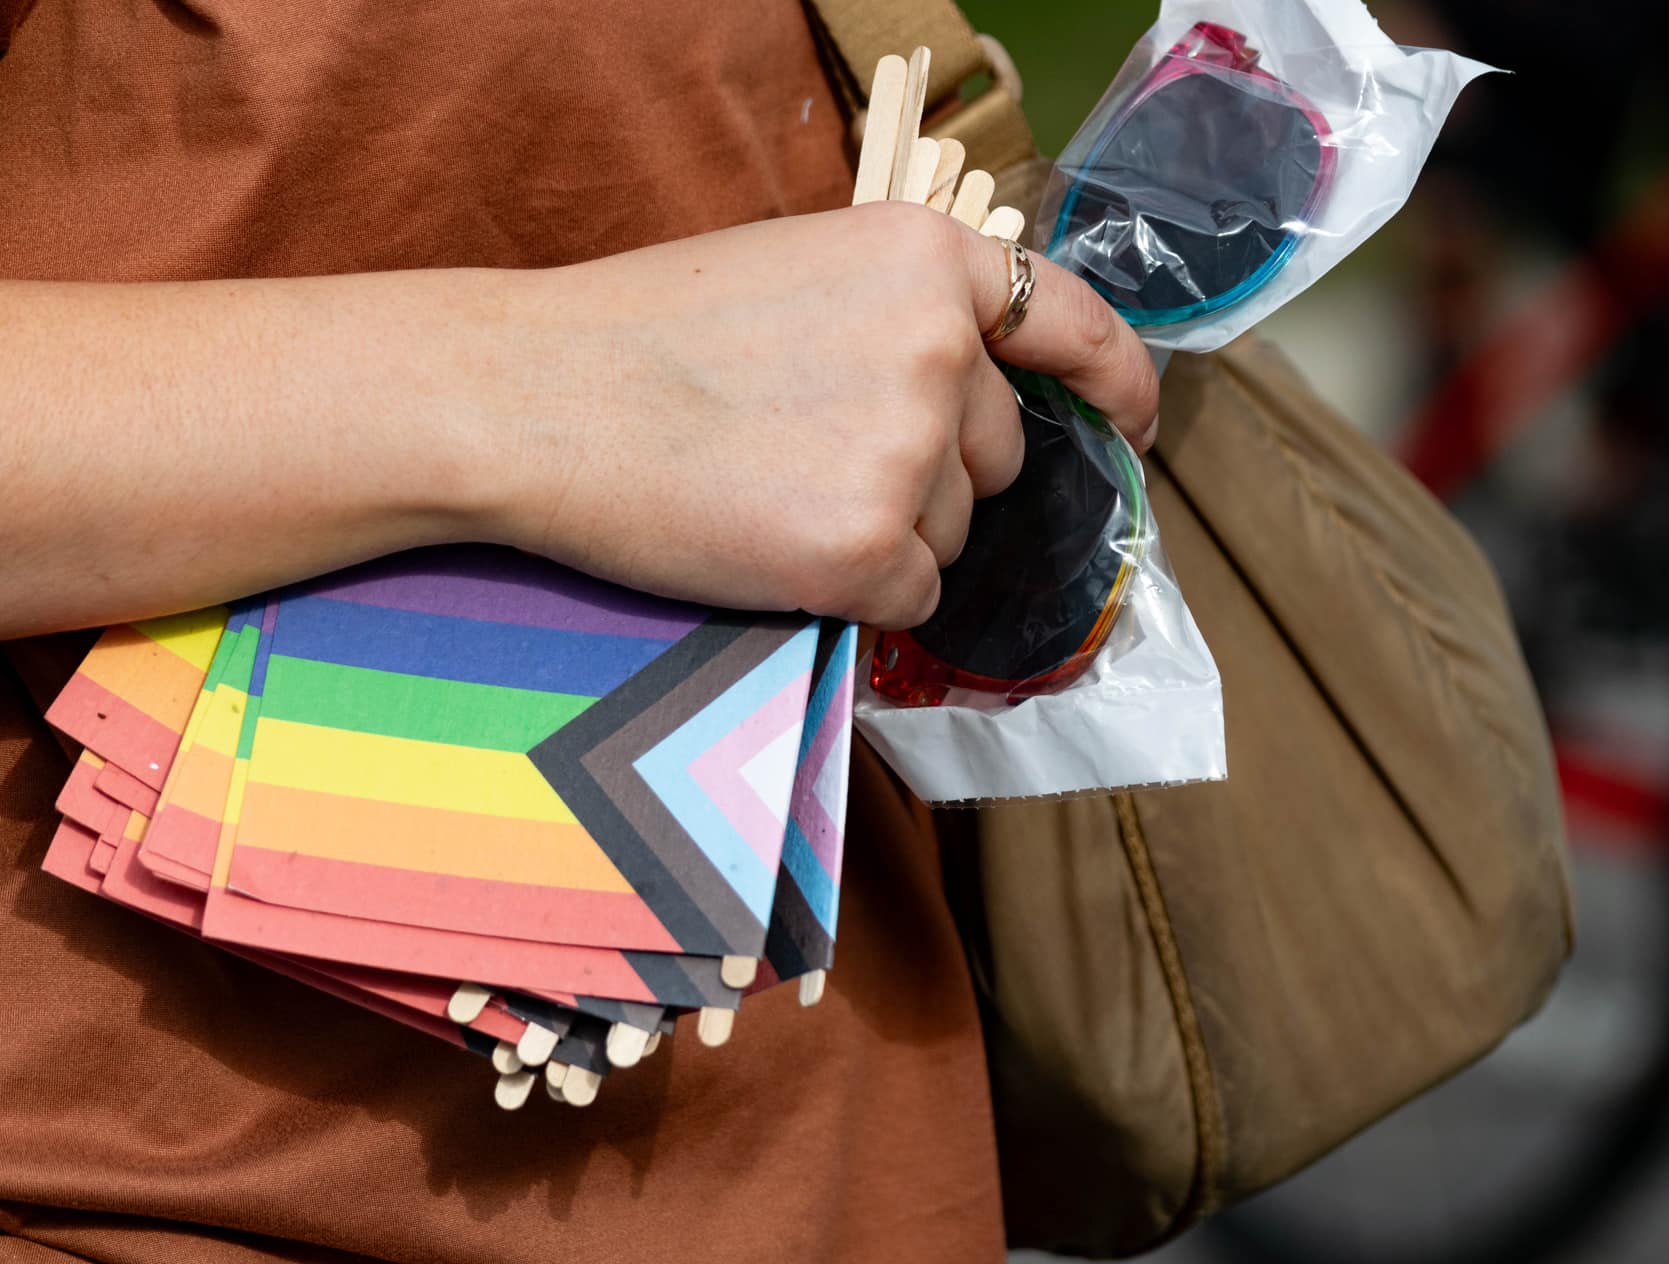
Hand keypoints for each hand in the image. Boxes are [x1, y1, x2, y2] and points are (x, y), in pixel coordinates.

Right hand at [475, 202, 1159, 627]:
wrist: (532, 395)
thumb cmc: (643, 335)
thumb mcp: (802, 272)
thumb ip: (903, 319)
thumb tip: (973, 399)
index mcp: (927, 259)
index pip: (1074, 325)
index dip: (1118, 387)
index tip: (1135, 427)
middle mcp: (941, 351)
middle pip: (997, 455)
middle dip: (932, 473)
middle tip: (808, 454)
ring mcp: (910, 455)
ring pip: (953, 534)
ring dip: (887, 533)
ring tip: (769, 488)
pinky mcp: (869, 551)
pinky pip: (911, 598)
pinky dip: (856, 592)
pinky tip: (772, 544)